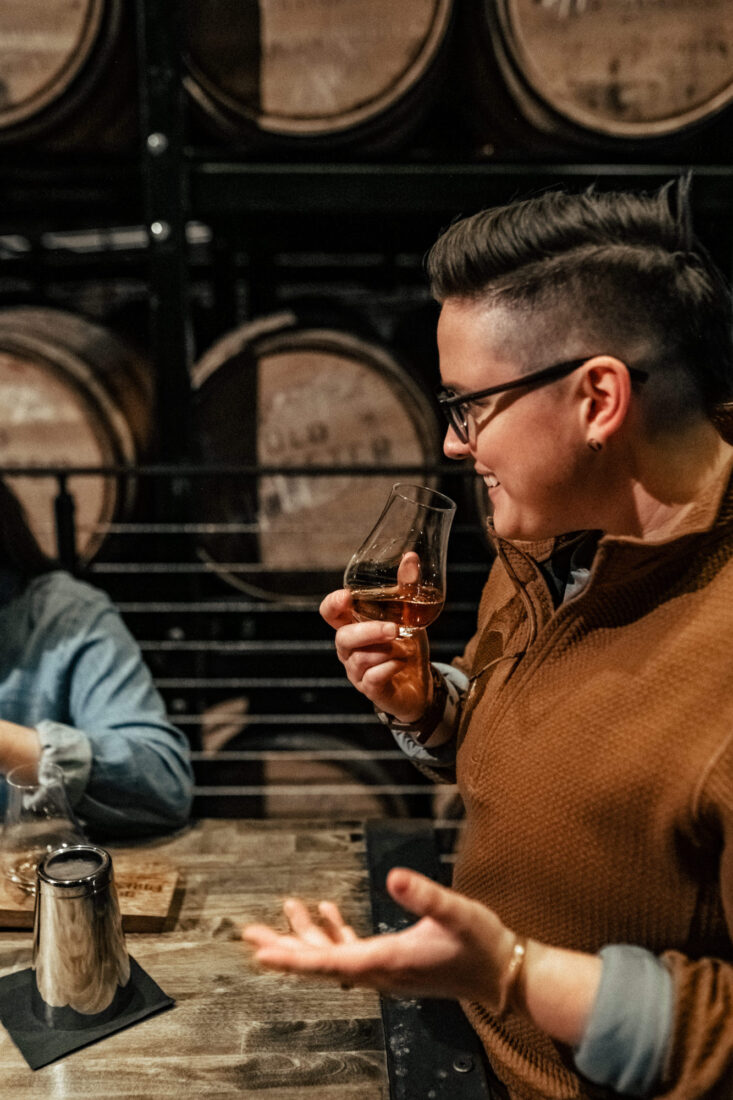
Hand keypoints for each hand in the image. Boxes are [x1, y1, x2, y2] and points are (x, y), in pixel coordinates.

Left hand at [242, 866, 516, 1005]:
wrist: (503, 974)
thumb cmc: (482, 945)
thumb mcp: (457, 912)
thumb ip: (425, 894)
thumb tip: (393, 876)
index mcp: (388, 961)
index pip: (330, 962)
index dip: (293, 957)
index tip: (262, 953)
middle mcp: (379, 972)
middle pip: (320, 963)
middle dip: (285, 947)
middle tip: (250, 934)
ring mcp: (384, 970)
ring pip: (333, 957)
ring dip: (306, 937)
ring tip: (284, 912)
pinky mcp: (393, 963)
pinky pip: (352, 952)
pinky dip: (334, 933)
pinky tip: (327, 913)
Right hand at [320, 589, 431, 721]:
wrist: (422, 683)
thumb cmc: (407, 644)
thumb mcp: (409, 613)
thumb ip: (407, 587)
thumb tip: (411, 557)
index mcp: (352, 626)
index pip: (329, 613)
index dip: (332, 604)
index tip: (347, 596)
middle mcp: (349, 649)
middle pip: (343, 638)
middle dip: (368, 632)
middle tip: (394, 629)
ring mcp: (357, 671)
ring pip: (360, 659)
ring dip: (386, 652)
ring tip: (404, 649)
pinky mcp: (371, 690)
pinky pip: (373, 678)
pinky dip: (390, 668)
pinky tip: (401, 663)